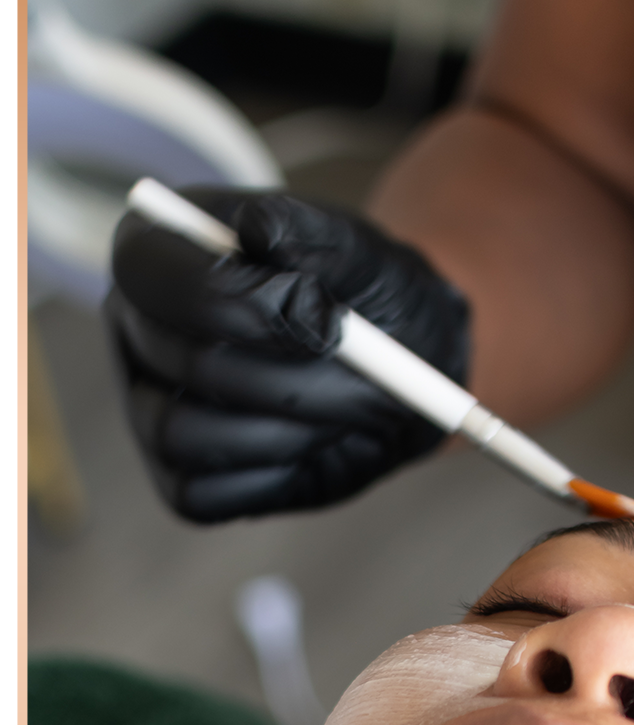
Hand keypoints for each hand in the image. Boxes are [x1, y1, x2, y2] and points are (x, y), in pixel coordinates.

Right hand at [105, 189, 470, 522]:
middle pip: (186, 362)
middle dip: (294, 381)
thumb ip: (314, 235)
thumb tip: (260, 228)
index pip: (149, 271)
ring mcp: (148, 407)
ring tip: (352, 412)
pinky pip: (200, 496)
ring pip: (185, 436)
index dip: (236, 302)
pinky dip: (272, 478)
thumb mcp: (363, 254)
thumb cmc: (372, 299)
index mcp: (159, 250)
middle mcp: (139, 330)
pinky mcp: (177, 478)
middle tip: (376, 383)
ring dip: (288, 433)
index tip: (324, 322)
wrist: (402, 371)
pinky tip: (314, 447)